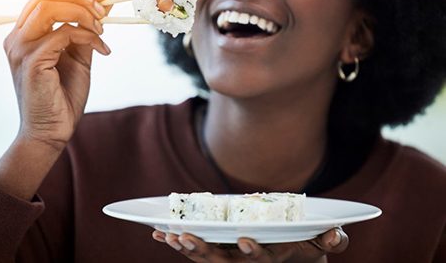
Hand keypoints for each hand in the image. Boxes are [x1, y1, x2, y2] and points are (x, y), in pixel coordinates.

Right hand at [4, 0, 111, 151]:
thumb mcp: (78, 60)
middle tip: (104, 10)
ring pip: (49, 8)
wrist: (53, 131)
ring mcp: (21, 49)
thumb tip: (101, 10)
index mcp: (25, 35)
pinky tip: (102, 49)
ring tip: (101, 30)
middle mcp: (17, 38)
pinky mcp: (32, 61)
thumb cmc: (63, 98)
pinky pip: (63, 34)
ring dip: (82, 13)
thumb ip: (84, 34)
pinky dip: (87, 36)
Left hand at [152, 228, 347, 262]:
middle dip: (204, 251)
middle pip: (223, 261)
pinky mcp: (220, 250)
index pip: (262, 259)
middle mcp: (248, 261)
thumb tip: (336, 235)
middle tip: (185, 238)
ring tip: (166, 236)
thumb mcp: (323, 242)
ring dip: (186, 248)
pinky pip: (197, 249)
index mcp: (273, 257)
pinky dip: (178, 243)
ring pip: (206, 257)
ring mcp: (231, 257)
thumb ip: (333, 240)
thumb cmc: (307, 244)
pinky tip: (158, 234)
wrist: (293, 253)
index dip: (254, 252)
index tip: (245, 240)